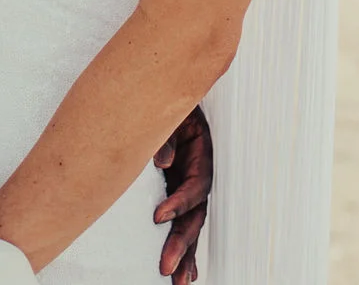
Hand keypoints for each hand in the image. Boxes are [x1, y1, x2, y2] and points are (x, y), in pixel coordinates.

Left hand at [153, 107, 210, 283]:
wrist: (165, 93)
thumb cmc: (170, 105)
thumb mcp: (171, 113)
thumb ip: (167, 135)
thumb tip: (162, 161)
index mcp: (200, 156)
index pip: (195, 186)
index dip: (179, 203)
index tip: (158, 216)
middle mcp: (198, 177)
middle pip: (194, 216)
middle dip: (181, 244)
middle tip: (167, 268)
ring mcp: (188, 188)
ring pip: (190, 226)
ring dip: (185, 254)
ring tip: (179, 282)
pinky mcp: (177, 193)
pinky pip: (183, 223)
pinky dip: (185, 249)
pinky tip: (186, 272)